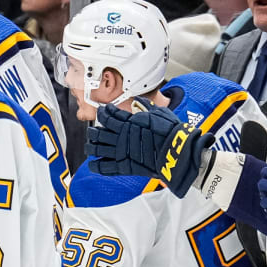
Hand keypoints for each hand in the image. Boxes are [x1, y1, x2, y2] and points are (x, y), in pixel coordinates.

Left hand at [87, 98, 211, 196]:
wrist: (177, 150)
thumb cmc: (171, 131)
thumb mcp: (159, 113)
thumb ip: (146, 106)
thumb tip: (138, 100)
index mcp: (129, 122)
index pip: (109, 116)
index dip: (104, 113)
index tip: (103, 111)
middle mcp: (122, 136)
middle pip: (98, 132)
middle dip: (93, 131)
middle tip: (93, 131)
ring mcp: (121, 152)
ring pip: (96, 148)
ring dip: (91, 146)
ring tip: (89, 146)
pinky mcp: (124, 166)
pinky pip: (103, 167)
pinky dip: (95, 165)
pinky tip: (93, 163)